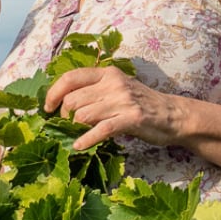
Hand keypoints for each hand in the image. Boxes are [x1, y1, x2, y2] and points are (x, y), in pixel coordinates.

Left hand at [44, 65, 179, 150]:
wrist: (173, 114)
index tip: (48, 108)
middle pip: (73, 100)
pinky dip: (86, 140)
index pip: (70, 77)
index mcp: (107, 73)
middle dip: (64, 117)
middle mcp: (113, 83)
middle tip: (67, 127)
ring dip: (74, 129)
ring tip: (75, 135)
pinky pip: (100, 129)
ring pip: (82, 115)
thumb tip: (64, 103)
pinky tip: (79, 146)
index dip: (53, 93)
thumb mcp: (117, 89)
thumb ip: (95, 91)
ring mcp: (122, 100)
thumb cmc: (141, 104)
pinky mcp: (131, 118)